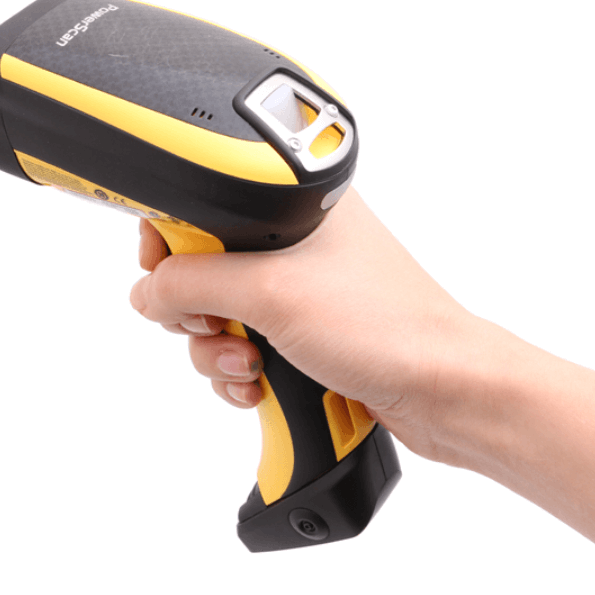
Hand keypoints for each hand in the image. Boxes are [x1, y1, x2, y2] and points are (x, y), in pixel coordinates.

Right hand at [130, 187, 480, 462]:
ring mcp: (299, 292)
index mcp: (291, 202)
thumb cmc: (386, 326)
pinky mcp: (304, 335)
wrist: (445, 392)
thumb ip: (193, 283)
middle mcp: (294, 242)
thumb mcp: (270, 293)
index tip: (168, 278)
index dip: (173, 243)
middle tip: (217, 324)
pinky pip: (244, 348)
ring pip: (220, 317)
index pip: (201, 205)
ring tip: (251, 366)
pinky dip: (240, 372)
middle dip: (197, 310)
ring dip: (219, 351)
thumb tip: (148, 291)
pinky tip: (260, 387)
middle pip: (203, 268)